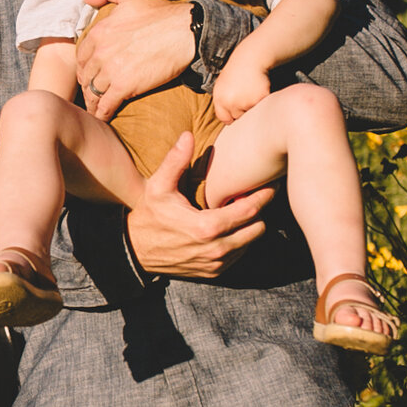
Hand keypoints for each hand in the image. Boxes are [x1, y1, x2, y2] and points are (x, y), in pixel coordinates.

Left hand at [76, 0, 194, 119]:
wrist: (185, 31)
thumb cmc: (162, 13)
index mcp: (100, 32)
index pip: (81, 55)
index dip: (84, 67)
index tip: (88, 74)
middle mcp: (101, 51)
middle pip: (86, 75)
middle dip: (87, 86)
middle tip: (91, 94)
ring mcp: (111, 70)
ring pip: (93, 92)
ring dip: (93, 102)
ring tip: (96, 109)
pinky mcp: (123, 86)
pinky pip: (105, 105)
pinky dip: (102, 113)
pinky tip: (103, 117)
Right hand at [125, 132, 272, 278]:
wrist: (135, 251)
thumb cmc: (149, 215)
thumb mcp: (158, 187)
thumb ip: (175, 161)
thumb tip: (188, 135)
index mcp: (207, 227)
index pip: (250, 210)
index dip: (264, 195)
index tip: (271, 182)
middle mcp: (216, 248)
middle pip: (257, 227)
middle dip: (260, 210)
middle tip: (259, 193)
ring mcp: (216, 263)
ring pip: (251, 242)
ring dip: (252, 226)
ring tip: (247, 208)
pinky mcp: (214, 272)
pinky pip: (240, 255)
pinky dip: (241, 240)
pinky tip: (233, 226)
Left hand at [210, 62, 270, 125]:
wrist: (250, 58)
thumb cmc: (236, 71)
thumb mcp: (221, 85)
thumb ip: (222, 102)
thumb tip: (227, 120)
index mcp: (219, 99)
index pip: (224, 118)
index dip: (231, 116)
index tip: (235, 112)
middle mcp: (230, 102)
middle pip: (238, 117)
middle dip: (242, 110)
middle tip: (245, 95)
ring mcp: (245, 101)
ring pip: (250, 112)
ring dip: (252, 105)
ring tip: (251, 90)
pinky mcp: (259, 99)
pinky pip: (261, 106)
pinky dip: (262, 100)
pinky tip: (258, 89)